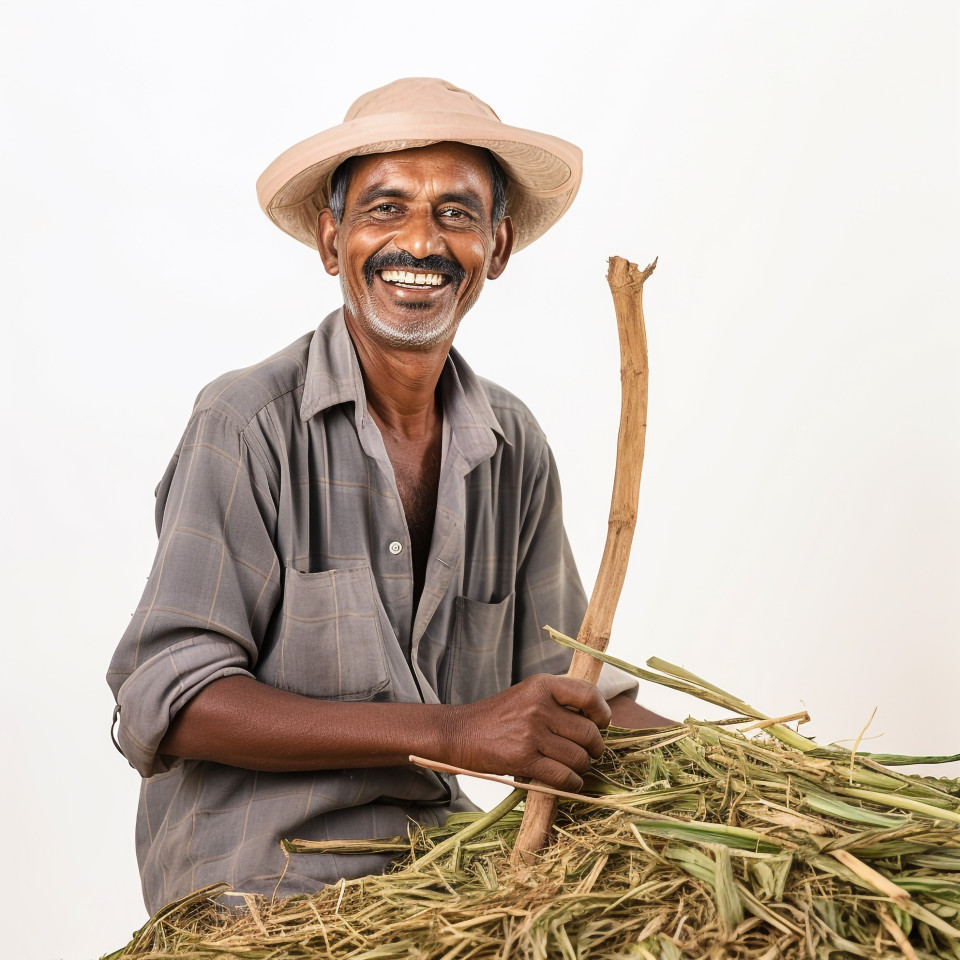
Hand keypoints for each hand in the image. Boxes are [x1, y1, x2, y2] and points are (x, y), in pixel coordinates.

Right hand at [448, 674, 611, 791]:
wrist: (461, 733)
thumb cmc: (499, 716)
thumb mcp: (528, 694)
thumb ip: (558, 700)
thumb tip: (596, 719)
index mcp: (542, 685)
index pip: (588, 695)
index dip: (602, 713)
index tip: (601, 723)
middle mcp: (539, 707)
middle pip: (588, 733)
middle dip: (595, 748)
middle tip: (589, 752)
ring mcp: (531, 734)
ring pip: (579, 758)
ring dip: (582, 767)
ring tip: (573, 765)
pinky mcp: (524, 760)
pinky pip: (563, 777)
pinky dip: (572, 783)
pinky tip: (568, 781)